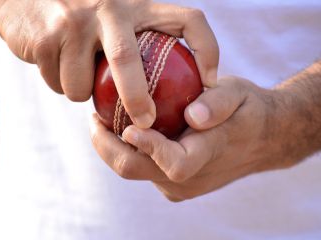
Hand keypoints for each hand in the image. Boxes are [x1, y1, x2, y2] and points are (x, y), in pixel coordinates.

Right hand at [0, 0, 217, 127]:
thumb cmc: (77, 18)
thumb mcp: (111, 23)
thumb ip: (133, 48)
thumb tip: (155, 101)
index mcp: (137, 5)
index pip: (188, 20)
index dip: (207, 50)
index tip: (211, 82)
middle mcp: (110, 7)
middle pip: (129, 61)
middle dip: (137, 99)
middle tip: (145, 124)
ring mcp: (76, 21)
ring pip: (85, 86)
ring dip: (80, 91)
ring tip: (74, 69)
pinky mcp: (47, 38)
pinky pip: (60, 84)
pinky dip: (59, 83)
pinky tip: (54, 60)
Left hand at [90, 76, 298, 200]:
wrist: (261, 138)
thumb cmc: (247, 110)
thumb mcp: (238, 94)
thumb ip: (218, 103)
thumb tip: (192, 115)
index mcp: (209, 155)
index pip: (174, 163)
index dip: (148, 147)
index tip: (127, 126)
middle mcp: (190, 178)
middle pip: (138, 171)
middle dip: (108, 148)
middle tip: (94, 119)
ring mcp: (180, 184)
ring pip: (135, 171)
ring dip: (113, 148)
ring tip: (101, 119)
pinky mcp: (174, 183)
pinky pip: (143, 169)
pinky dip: (128, 150)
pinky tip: (122, 127)